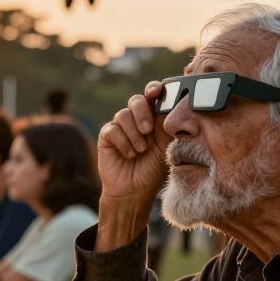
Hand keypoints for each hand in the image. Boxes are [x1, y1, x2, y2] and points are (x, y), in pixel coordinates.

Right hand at [96, 81, 173, 204]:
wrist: (134, 191)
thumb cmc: (153, 170)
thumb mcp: (165, 146)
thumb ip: (166, 125)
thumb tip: (173, 105)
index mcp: (153, 118)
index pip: (153, 97)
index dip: (154, 89)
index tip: (157, 91)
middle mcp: (136, 120)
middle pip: (137, 100)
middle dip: (142, 113)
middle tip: (147, 130)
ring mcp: (120, 127)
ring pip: (123, 115)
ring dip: (133, 134)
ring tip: (140, 151)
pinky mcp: (107, 136)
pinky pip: (112, 129)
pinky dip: (123, 142)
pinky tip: (129, 154)